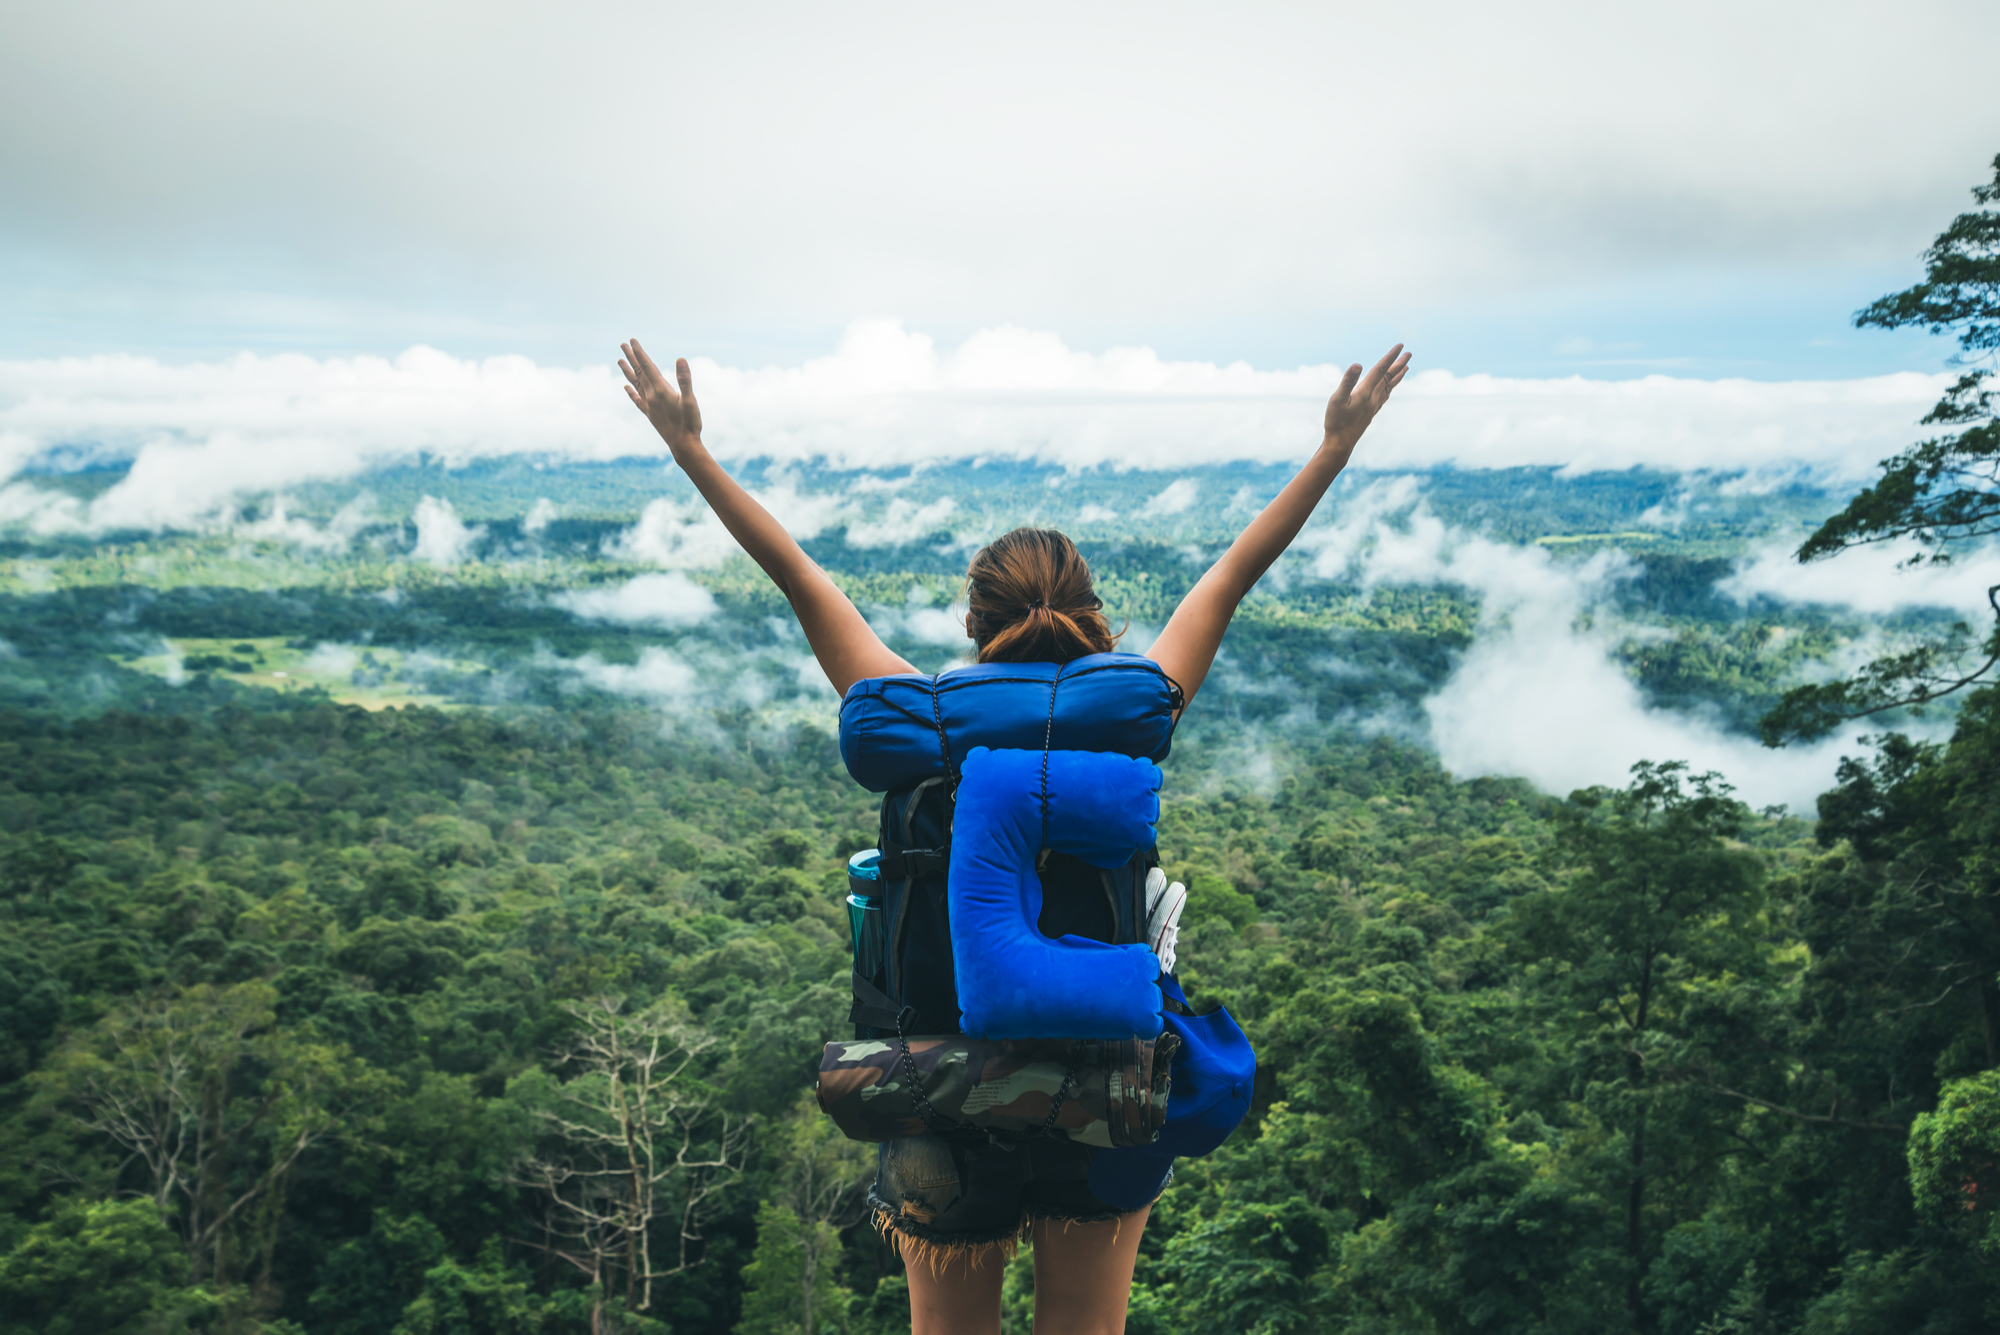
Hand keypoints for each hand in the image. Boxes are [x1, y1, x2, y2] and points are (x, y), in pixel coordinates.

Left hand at [619, 339, 703, 458]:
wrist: (683, 446)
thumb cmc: (690, 423)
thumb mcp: (690, 400)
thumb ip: (685, 379)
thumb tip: (681, 359)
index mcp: (661, 390)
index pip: (647, 367)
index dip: (640, 353)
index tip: (632, 341)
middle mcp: (651, 396)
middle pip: (639, 372)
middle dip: (631, 358)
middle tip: (623, 345)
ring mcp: (649, 406)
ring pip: (635, 384)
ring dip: (628, 371)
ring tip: (620, 361)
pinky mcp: (650, 414)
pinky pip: (637, 400)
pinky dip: (631, 392)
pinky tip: (626, 387)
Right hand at [1322, 343, 1409, 454]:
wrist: (1340, 444)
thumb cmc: (1336, 422)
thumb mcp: (1337, 400)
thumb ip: (1347, 382)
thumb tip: (1357, 365)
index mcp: (1366, 392)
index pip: (1381, 370)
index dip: (1390, 357)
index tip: (1400, 346)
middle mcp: (1373, 398)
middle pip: (1389, 378)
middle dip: (1399, 364)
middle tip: (1409, 353)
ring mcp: (1373, 406)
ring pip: (1389, 387)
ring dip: (1397, 376)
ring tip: (1406, 368)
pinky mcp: (1371, 413)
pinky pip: (1384, 396)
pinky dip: (1390, 388)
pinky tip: (1390, 388)